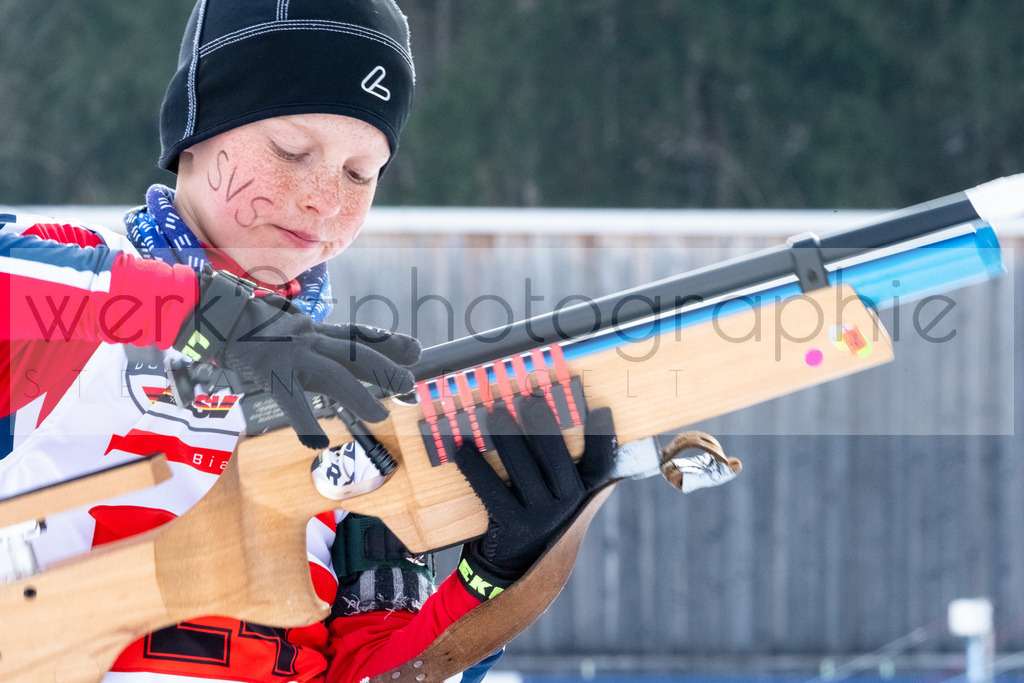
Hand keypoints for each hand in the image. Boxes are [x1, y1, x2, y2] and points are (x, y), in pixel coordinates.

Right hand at [174, 268, 419, 448]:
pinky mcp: (269, 370)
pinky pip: (292, 401)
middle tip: (410, 383)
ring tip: (380, 416)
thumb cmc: (239, 321)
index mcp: (309, 330)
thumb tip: (319, 345)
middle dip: (385, 368)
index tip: (415, 349)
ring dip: (359, 396)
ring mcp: (289, 354)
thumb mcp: (278, 328)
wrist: (205, 308)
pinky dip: (305, 423)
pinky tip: (318, 443)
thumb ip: (301, 340)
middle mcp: (306, 339)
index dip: (387, 342)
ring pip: (333, 375)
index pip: (356, 335)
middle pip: (355, 353)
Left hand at [454, 395, 614, 593]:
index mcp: (583, 493)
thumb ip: (562, 466)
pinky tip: (462, 450)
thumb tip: (550, 414)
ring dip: (506, 439)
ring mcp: (541, 518)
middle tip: (528, 400)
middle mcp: (567, 506)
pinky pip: (491, 491)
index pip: (600, 464)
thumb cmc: (534, 514)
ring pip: (523, 471)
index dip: (602, 438)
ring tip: (493, 414)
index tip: (599, 410)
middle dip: (542, 427)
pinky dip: (475, 468)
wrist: (514, 566)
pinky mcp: (512, 526)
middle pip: (558, 460)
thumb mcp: (556, 495)